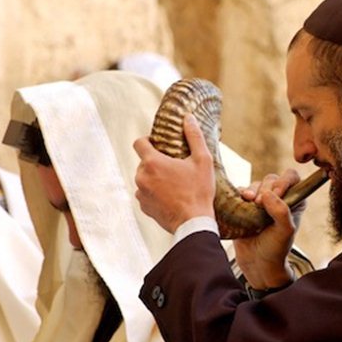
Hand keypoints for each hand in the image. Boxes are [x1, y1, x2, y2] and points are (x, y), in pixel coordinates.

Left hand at [134, 114, 215, 232]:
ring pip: (144, 178)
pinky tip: (171, 196)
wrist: (193, 224)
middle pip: (143, 162)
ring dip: (155, 178)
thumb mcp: (202, 161)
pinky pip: (146, 194)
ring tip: (174, 184)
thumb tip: (189, 118)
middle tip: (174, 166)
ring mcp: (141, 193)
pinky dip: (155, 193)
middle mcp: (141, 176)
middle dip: (156, 162)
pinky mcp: (144, 207)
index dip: (147, 140)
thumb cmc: (199, 191)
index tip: (158, 144)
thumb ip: (194, 137)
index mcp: (153, 162)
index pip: (138, 143)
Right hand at [234, 170, 305, 288]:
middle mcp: (279, 198)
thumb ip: (281, 212)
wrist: (257, 263)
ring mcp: (261, 201)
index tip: (277, 194)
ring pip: (255, 184)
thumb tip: (267, 194)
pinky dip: (239, 195)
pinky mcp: (245, 205)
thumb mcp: (285, 231)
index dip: (283, 181)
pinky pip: (240, 191)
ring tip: (249, 203)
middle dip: (265, 188)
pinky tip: (241, 203)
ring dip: (251, 191)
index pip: (292, 178)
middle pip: (271, 178)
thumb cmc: (276, 249)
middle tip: (259, 204)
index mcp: (294, 200)